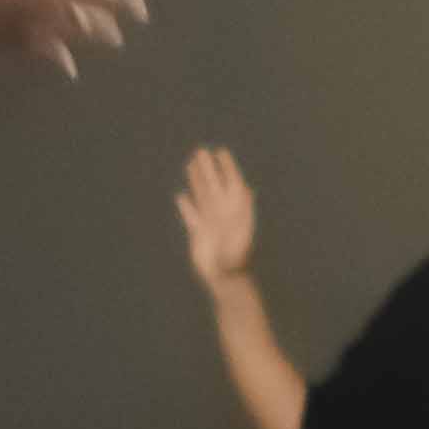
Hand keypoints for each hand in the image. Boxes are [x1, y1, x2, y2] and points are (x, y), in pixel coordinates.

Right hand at [177, 146, 257, 289]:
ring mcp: (210, 221)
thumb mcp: (242, 230)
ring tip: (191, 166)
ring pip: (202, 196)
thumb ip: (242, 211)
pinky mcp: (198, 233)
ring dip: (196, 181)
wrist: (224, 277)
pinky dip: (186, 207)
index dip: (227, 168)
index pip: (232, 183)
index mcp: (236, 209)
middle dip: (208, 169)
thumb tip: (246, 189)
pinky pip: (191, 216)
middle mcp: (223, 212)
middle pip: (214, 185)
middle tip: (201, 151)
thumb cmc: (236, 257)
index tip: (221, 152)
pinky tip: (182, 197)